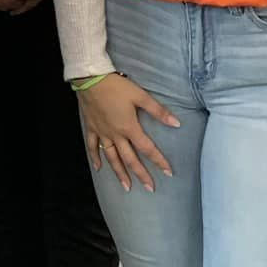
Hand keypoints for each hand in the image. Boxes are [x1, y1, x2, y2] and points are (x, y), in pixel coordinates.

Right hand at [76, 74, 180, 192]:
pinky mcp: (92, 128)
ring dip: (119, 173)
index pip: (147, 149)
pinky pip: (93, 147)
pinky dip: (95, 158)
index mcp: (129, 128)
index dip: (159, 161)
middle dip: (140, 174)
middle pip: (129, 159)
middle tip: (149, 188)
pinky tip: (99, 168)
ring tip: (126, 187)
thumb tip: (176, 124)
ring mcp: (102, 133)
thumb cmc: (117, 87)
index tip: (169, 173)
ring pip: (111, 157)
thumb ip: (158, 111)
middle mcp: (115, 135)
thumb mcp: (140, 96)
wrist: (90, 79)